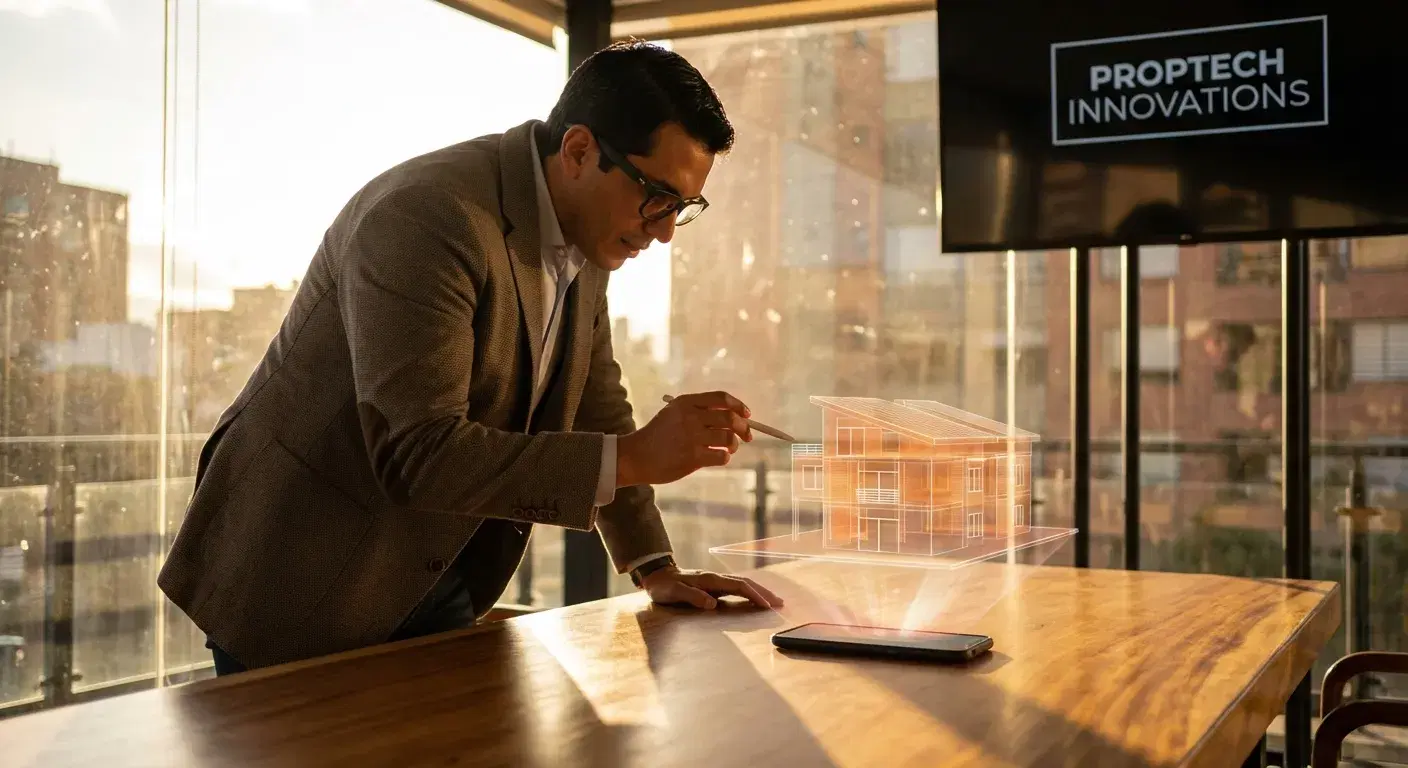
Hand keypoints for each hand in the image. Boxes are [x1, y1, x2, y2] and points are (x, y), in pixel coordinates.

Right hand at [616, 391, 751, 486]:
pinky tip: (718, 457)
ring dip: (734, 445)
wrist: (636, 456)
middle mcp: (690, 416)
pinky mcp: (692, 457)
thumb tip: (734, 417)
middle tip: (748, 436)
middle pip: (730, 418)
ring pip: (729, 438)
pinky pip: (722, 456)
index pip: (721, 399)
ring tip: (729, 449)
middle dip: (744, 428)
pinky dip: (725, 457)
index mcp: (686, 402)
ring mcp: (692, 437)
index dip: (738, 406)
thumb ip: (699, 411)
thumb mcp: (674, 414)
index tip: (746, 415)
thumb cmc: (658, 436)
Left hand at [641, 566, 784, 609]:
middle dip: (764, 592)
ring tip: (774, 601)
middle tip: (780, 603)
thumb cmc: (664, 587)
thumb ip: (692, 597)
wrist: (657, 575)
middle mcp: (716, 578)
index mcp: (710, 580)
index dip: (754, 595)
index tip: (766, 605)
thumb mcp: (674, 593)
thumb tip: (712, 604)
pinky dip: (750, 592)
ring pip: (743, 584)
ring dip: (759, 592)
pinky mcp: (714, 585)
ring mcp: (716, 581)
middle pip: (746, 583)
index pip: (738, 586)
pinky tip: (755, 598)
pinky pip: (737, 587)